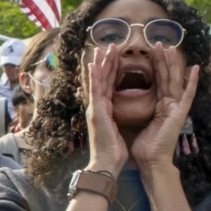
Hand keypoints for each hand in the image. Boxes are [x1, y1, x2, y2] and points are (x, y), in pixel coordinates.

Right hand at [81, 44, 130, 177]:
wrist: (107, 164)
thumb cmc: (114, 152)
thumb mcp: (117, 133)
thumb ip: (115, 122)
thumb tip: (116, 119)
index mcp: (104, 111)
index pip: (107, 87)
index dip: (110, 71)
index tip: (113, 58)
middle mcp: (97, 108)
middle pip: (101, 80)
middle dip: (104, 63)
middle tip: (106, 46)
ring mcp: (95, 109)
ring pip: (97, 81)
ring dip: (99, 64)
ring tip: (101, 48)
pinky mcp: (96, 112)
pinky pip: (96, 91)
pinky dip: (94, 77)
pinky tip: (94, 64)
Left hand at [128, 41, 198, 179]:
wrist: (151, 161)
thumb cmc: (144, 147)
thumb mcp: (138, 123)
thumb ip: (140, 111)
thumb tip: (129, 104)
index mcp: (159, 106)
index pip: (156, 82)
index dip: (153, 67)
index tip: (149, 53)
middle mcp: (169, 104)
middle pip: (165, 77)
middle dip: (162, 60)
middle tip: (158, 43)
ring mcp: (175, 108)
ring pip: (173, 80)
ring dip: (172, 64)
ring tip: (170, 47)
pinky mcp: (179, 113)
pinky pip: (187, 94)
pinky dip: (192, 81)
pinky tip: (195, 68)